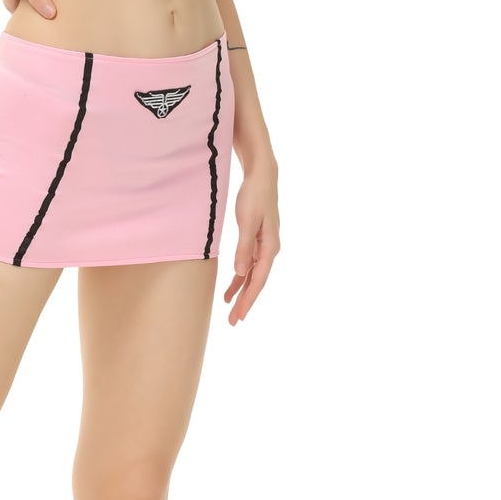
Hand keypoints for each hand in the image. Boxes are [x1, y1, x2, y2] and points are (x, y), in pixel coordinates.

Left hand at [223, 163, 279, 323]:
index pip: (258, 280)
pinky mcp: (256, 242)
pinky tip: (231, 287)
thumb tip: (241, 272)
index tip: (239, 315)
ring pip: (252, 276)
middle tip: (233, 322)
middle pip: (256, 282)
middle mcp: (270, 250)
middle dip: (245, 302)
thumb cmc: (254, 197)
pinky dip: (240, 277)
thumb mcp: (247, 221)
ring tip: (230, 310)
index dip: (248, 299)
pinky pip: (248, 265)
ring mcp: (264, 247)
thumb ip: (243, 247)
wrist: (261, 178)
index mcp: (270, 247)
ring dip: (241, 292)